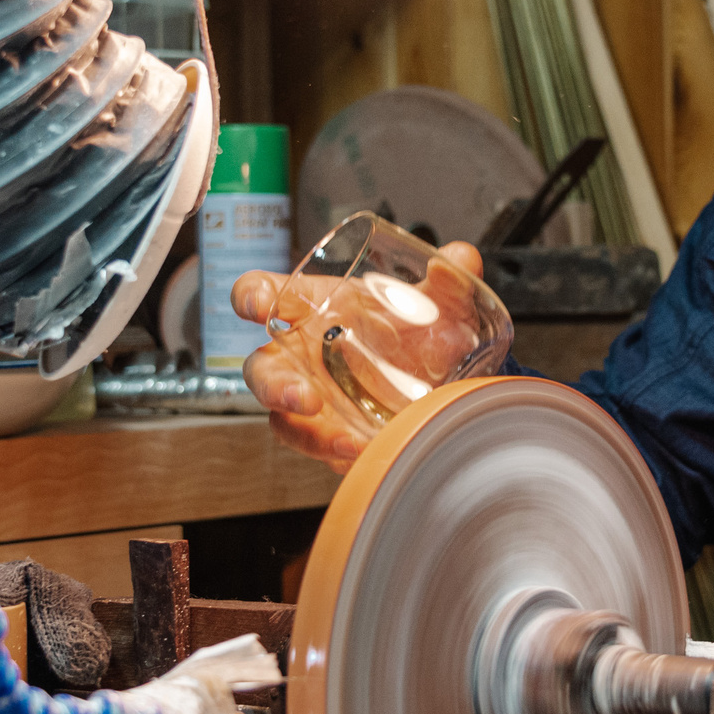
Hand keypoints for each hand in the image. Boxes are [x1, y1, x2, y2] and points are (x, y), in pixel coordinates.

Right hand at [230, 240, 489, 471]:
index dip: (252, 296)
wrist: (442, 375)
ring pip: (284, 420)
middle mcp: (302, 354)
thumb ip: (450, 280)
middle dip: (274, 385)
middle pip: (262, 368)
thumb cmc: (413, 326)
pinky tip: (370, 451)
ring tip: (345, 441)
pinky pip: (322, 448)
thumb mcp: (438, 301)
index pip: (265, 294)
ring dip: (308, 433)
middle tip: (304, 396)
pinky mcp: (332, 433)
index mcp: (313, 306)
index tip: (256, 305)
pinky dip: (342, 454)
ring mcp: (313, 398)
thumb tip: (461, 259)